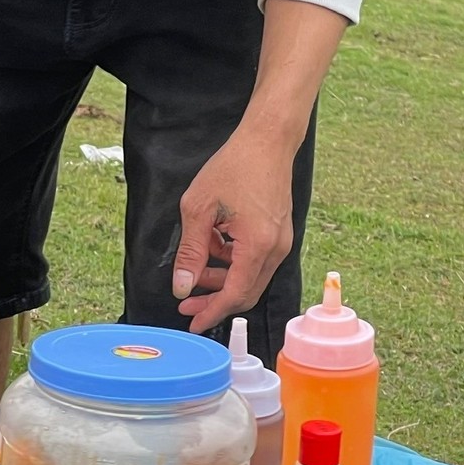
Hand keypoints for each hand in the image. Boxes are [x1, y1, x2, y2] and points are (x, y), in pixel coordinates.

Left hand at [172, 127, 295, 333]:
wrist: (266, 141)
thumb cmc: (233, 168)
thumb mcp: (198, 210)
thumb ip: (190, 252)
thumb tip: (182, 286)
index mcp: (258, 245)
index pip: (235, 294)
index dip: (212, 312)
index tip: (193, 323)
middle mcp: (276, 249)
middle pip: (246, 292)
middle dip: (214, 301)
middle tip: (186, 303)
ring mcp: (281, 242)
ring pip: (250, 278)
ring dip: (221, 280)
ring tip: (193, 270)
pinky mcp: (279, 234)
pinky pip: (254, 261)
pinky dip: (232, 264)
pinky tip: (211, 249)